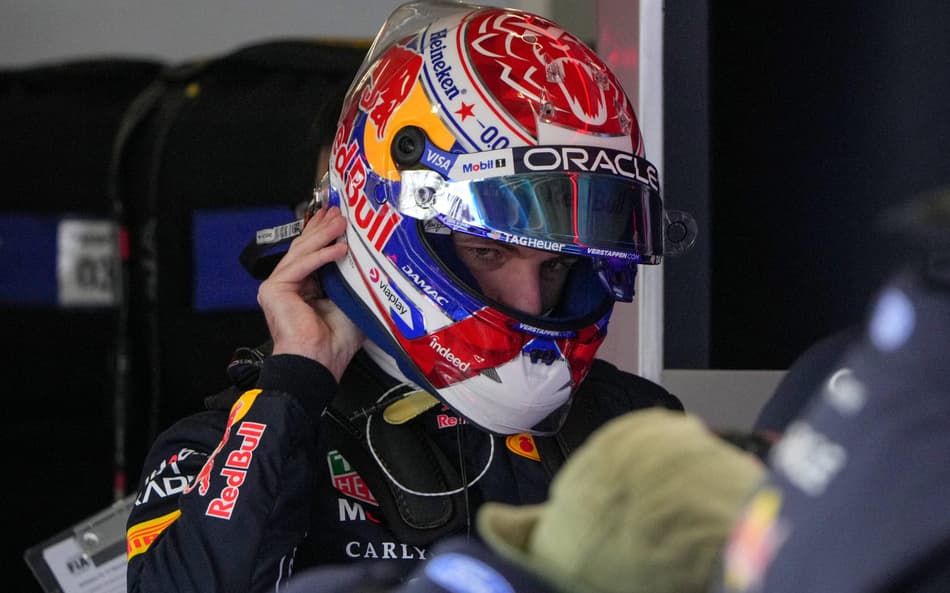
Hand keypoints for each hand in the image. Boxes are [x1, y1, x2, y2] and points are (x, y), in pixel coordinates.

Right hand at [257, 207, 363, 380]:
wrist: (318, 362)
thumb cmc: (334, 342)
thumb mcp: (350, 302)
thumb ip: (353, 280)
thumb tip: (370, 259)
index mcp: (303, 288)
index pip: (313, 254)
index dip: (325, 234)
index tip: (339, 218)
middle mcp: (288, 285)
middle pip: (305, 248)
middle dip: (323, 228)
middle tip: (339, 211)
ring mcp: (278, 286)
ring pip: (303, 252)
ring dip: (324, 235)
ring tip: (342, 222)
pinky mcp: (274, 289)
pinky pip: (301, 265)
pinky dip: (322, 255)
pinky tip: (339, 247)